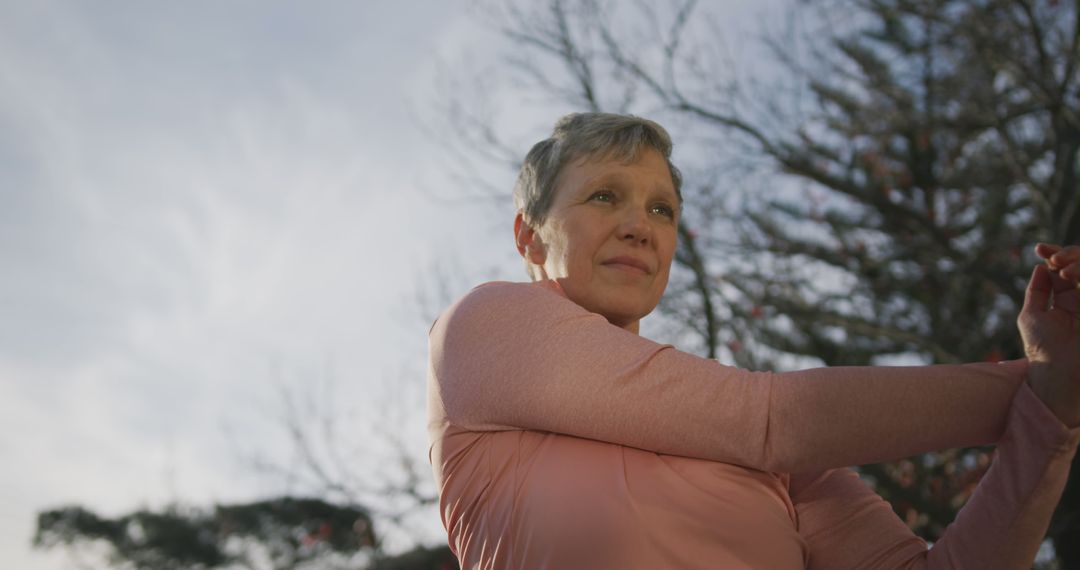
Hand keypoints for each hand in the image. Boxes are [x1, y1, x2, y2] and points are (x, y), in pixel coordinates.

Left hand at [1018, 243, 1079, 427]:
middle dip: (1068, 257)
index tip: (1040, 248)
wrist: (1060, 370)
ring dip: (1078, 267)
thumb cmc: (1042, 346)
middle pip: (1079, 267)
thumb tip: (1040, 266)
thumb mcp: (1032, 315)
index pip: (1062, 270)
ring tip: (1064, 271)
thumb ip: (1037, 291)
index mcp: (1064, 300)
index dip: (1054, 256)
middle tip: (1055, 260)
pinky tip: (1072, 277)